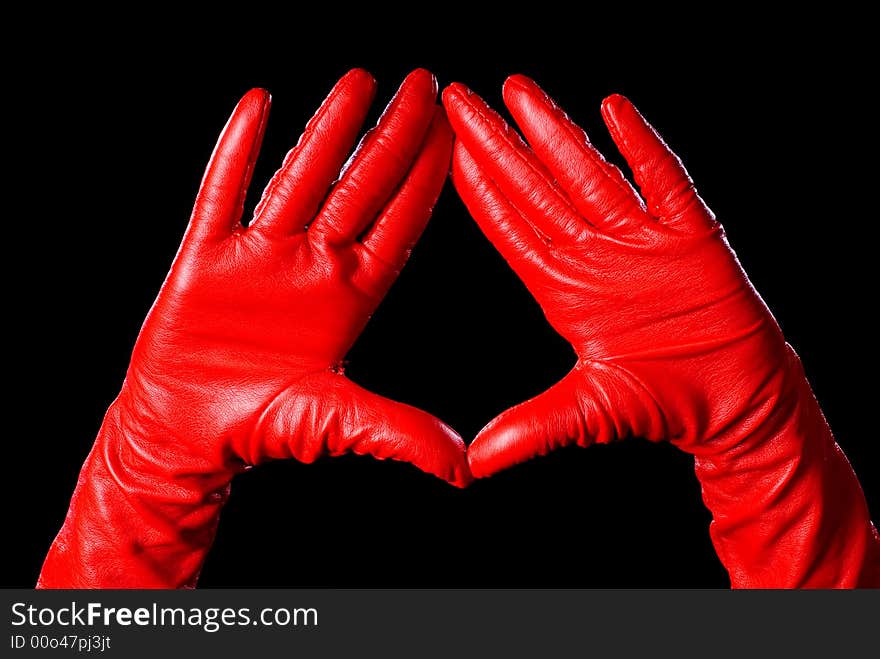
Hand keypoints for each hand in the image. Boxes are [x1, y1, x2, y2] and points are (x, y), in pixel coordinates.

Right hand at [39, 69, 468, 588]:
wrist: (187, 432)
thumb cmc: (263, 429)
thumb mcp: (340, 424)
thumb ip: (401, 434)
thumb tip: (467, 468)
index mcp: (350, 298)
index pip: (399, 228)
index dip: (428, 183)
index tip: (459, 138)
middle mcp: (312, 266)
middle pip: (361, 189)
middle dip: (393, 137)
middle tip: (426, 85)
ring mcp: (260, 255)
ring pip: (300, 178)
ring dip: (328, 129)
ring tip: (359, 80)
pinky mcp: (206, 256)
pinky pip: (222, 191)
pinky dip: (235, 150)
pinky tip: (257, 102)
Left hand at [443, 75, 878, 586]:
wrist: (735, 401)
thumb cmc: (665, 403)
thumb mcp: (591, 413)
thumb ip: (533, 428)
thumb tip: (475, 463)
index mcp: (563, 289)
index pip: (509, 229)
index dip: (475, 190)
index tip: (439, 152)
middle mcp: (595, 255)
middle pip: (537, 188)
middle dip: (497, 144)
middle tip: (456, 98)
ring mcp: (642, 240)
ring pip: (591, 173)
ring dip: (557, 132)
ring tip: (518, 90)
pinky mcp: (693, 236)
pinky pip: (666, 183)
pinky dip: (644, 149)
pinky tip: (617, 109)